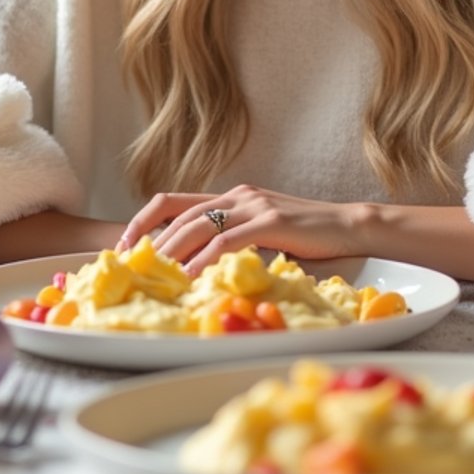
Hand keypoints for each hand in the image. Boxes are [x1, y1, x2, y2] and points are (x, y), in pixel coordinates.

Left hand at [117, 185, 368, 273]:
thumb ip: (236, 241)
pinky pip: (227, 241)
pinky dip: (205, 260)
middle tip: (128, 267)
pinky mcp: (270, 222)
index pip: (174, 201)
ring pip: (199, 225)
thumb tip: (201, 269)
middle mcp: (238, 195)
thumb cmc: (310, 236)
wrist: (350, 225)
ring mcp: (253, 206)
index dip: (145, 220)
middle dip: (150, 241)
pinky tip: (192, 277)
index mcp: (232, 196)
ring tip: (153, 275)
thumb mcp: (264, 233)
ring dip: (171, 251)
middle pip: (181, 215)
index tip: (123, 245)